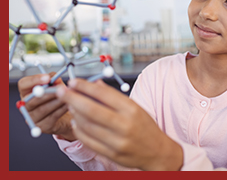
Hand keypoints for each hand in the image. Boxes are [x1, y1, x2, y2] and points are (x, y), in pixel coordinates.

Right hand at [17, 73, 75, 141]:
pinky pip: (52, 117)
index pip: (23, 84)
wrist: (67, 115)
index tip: (47, 78)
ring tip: (67, 96)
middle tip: (59, 89)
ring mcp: (33, 118)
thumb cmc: (58, 97)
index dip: (34, 80)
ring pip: (42, 109)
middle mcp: (26, 106)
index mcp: (27, 92)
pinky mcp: (43, 126)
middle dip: (47, 93)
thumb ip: (54, 80)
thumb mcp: (57, 85)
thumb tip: (55, 79)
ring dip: (56, 101)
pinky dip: (61, 109)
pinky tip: (69, 104)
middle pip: (31, 99)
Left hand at [56, 78, 182, 170]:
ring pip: (88, 125)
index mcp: (132, 109)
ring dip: (75, 114)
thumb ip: (114, 96)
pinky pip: (89, 141)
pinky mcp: (111, 154)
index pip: (104, 95)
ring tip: (70, 105)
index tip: (74, 82)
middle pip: (92, 110)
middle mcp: (125, 125)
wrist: (157, 152)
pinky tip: (76, 121)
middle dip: (73, 99)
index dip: (86, 87)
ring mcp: (117, 141)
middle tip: (61, 91)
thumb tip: (96, 84)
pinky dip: (79, 130)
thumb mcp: (134, 107)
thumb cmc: (146, 126)